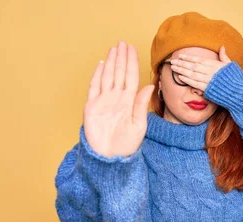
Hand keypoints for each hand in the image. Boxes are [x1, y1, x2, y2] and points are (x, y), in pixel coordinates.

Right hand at [83, 41, 154, 157]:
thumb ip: (141, 105)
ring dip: (111, 62)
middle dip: (121, 58)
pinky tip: (101, 65)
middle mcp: (116, 99)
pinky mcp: (91, 107)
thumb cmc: (126, 145)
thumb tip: (150, 86)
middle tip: (123, 43)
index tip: (132, 49)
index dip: (132, 62)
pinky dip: (97, 76)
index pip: (131, 77)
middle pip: (119, 73)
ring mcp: (104, 101)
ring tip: (114, 49)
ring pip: (107, 76)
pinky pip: (94, 87)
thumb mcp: (139, 125)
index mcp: (129, 102)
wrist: (109, 158)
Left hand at [168, 45, 231, 91]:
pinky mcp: (206, 89)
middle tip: (172, 61)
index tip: (180, 56)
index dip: (188, 57)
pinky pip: (194, 83)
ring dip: (181, 70)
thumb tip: (222, 47)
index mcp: (214, 64)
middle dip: (181, 63)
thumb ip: (224, 56)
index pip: (198, 59)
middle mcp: (209, 71)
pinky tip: (180, 77)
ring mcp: (207, 80)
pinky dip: (187, 80)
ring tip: (173, 68)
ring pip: (191, 74)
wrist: (239, 92)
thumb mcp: (231, 65)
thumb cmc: (236, 78)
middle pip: (192, 66)